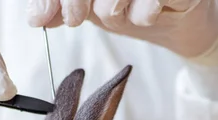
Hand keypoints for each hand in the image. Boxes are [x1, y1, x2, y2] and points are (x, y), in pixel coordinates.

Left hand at [26, 0, 217, 57]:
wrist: (181, 19)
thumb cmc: (133, 5)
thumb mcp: (90, 6)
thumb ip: (62, 7)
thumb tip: (36, 17)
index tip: (44, 17)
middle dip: (75, 2)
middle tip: (75, 20)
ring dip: (112, 11)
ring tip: (122, 16)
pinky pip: (148, 3)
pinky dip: (143, 14)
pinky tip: (149, 13)